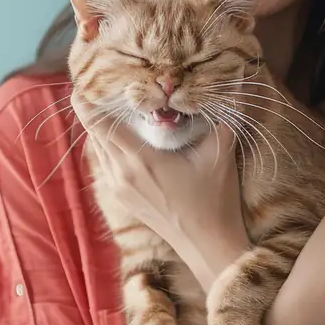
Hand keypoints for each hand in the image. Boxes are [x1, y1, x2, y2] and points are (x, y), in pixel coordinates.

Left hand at [71, 93, 248, 283]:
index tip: (84, 80)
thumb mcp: (221, 152)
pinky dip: (109, 146)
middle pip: (93, 133)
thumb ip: (227, 113)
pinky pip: (106, 164)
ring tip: (112, 106)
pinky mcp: (123, 198)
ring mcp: (119, 188)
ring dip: (101, 128)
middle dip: (94, 108)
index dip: (85, 100)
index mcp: (139, 159)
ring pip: (98, 149)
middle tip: (103, 84)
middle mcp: (121, 173)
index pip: (98, 124)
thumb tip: (240, 79)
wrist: (208, 245)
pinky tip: (125, 137)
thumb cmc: (216, 199)